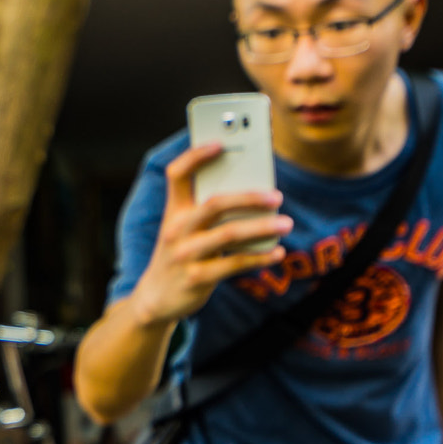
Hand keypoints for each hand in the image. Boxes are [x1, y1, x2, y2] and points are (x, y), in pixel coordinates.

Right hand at [126, 142, 292, 327]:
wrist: (156, 299)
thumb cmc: (180, 256)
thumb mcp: (184, 231)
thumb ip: (209, 213)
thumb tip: (257, 198)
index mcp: (173, 211)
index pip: (177, 174)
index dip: (196, 156)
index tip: (221, 144)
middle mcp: (176, 229)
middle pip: (214, 204)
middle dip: (249, 197)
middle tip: (276, 196)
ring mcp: (185, 255)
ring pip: (228, 234)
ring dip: (262, 228)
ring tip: (286, 224)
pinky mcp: (197, 278)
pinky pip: (234, 264)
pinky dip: (260, 257)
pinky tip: (278, 252)